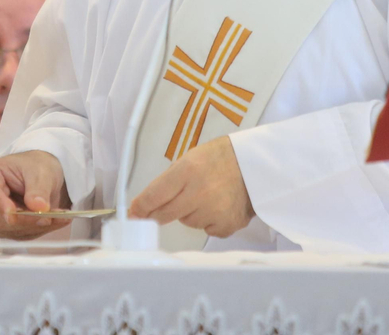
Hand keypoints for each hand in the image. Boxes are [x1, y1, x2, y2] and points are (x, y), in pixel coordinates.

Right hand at [0, 151, 70, 238]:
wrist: (40, 174)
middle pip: (0, 218)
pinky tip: (57, 221)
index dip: (0, 206)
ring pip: (13, 230)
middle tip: (51, 216)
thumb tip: (38, 206)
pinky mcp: (7, 230)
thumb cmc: (35, 166)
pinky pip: (23, 235)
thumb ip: (38, 188)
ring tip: (60, 216)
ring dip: (38, 226)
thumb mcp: (40, 170)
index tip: (12, 215)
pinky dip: (42, 229)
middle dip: (27, 220)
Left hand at [129, 136, 253, 238]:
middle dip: (160, 212)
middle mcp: (199, 192)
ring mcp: (213, 211)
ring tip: (206, 195)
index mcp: (188, 170)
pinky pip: (206, 229)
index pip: (154, 195)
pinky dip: (208, 221)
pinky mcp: (225, 225)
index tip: (132, 215)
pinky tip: (218, 205)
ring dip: (189, 213)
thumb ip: (169, 181)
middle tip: (163, 207)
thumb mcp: (190, 158)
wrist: (256, 166)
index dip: (140, 207)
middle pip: (165, 214)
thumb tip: (145, 204)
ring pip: (186, 222)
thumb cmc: (220, 159)